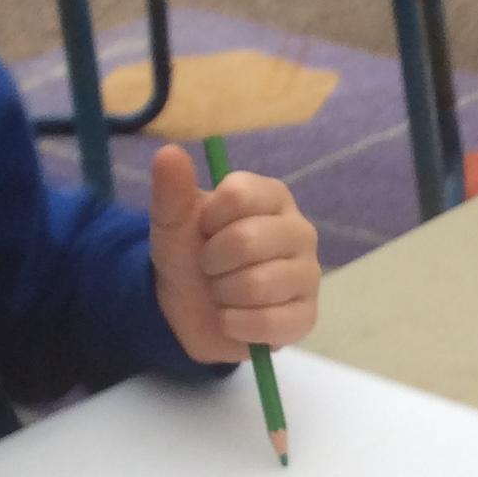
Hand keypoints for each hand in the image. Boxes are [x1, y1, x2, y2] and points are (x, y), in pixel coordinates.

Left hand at [148, 144, 321, 365]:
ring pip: (258, 285)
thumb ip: (171, 191)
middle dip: (212, 262)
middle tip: (211, 268)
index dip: (208, 221)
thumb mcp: (172, 224)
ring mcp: (309, 274)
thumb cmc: (190, 256)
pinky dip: (236, 324)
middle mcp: (299, 230)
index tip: (204, 231)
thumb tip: (169, 152)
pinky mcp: (307, 315)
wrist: (190, 310)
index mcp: (272, 197)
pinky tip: (233, 318)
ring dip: (223, 295)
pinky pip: (270, 322)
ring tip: (223, 292)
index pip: (239, 196)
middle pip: (247, 241)